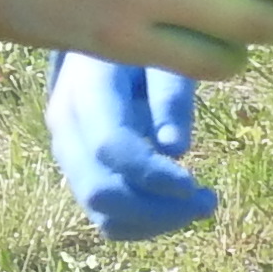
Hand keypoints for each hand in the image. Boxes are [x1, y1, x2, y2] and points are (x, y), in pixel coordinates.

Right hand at [47, 50, 217, 235]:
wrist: (104, 47)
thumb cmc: (142, 47)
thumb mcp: (163, 57)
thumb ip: (170, 95)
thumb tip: (176, 148)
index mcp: (85, 90)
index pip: (110, 146)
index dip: (154, 174)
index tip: (197, 184)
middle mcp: (64, 127)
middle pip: (100, 191)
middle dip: (158, 209)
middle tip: (208, 200)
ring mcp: (67, 154)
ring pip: (102, 213)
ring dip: (155, 222)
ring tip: (199, 203)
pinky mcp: (79, 173)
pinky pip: (105, 216)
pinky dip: (143, 224)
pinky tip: (175, 206)